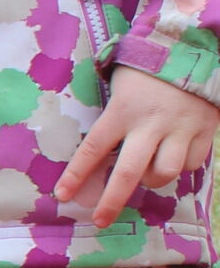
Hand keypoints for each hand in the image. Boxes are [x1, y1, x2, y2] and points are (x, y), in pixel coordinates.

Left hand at [57, 65, 218, 226]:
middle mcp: (151, 122)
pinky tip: (174, 154)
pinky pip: (192, 163)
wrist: (195, 47)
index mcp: (122, 110)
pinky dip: (180, 166)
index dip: (76, 175)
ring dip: (152, 179)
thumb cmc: (148, 70)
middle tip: (100, 219)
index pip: (93, 149)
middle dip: (111, 201)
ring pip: (164, 173)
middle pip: (127, 173)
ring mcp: (181, 127)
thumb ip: (112, 118)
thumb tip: (96, 155)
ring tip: (147, 169)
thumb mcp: (120, 87)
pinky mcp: (206, 129)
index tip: (62, 196)